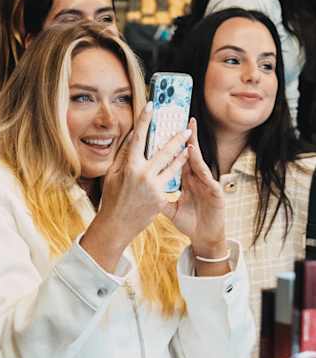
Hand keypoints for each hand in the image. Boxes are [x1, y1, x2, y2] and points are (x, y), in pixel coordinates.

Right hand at [83, 103, 189, 271]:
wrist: (116, 225)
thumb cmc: (112, 198)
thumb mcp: (112, 175)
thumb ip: (123, 154)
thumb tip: (133, 136)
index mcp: (129, 166)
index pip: (138, 137)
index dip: (145, 119)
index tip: (151, 105)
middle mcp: (143, 175)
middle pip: (164, 150)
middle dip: (177, 138)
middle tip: (186, 129)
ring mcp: (154, 187)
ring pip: (173, 166)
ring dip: (182, 154)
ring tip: (189, 146)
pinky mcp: (161, 198)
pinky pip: (170, 181)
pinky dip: (175, 173)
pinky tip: (183, 166)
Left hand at [164, 118, 226, 251]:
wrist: (205, 237)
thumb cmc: (190, 222)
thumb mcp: (170, 209)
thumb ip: (158, 197)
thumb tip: (141, 189)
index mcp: (186, 180)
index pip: (176, 159)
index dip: (169, 146)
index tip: (161, 132)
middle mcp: (196, 178)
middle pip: (188, 154)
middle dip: (183, 138)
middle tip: (179, 120)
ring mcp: (206, 183)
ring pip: (197, 162)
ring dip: (193, 146)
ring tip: (188, 132)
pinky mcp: (215, 191)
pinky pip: (207, 176)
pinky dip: (201, 165)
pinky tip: (195, 155)